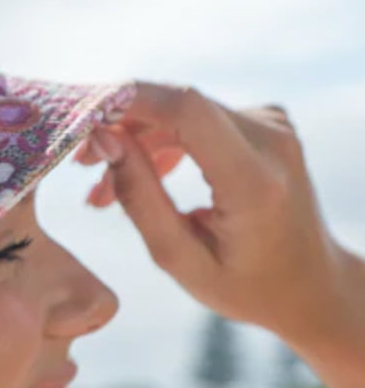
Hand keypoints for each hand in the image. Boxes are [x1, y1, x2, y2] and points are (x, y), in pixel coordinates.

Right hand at [74, 81, 350, 347]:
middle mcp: (271, 139)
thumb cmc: (243, 285)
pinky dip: (161, 143)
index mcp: (254, 181)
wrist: (309, 283)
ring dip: (136, 140)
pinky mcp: (265, 122)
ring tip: (100, 191)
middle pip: (179, 105)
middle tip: (78, 165)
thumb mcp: (180, 259)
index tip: (79, 119)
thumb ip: (141, 199)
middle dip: (121, 125)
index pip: (186, 111)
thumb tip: (104, 139)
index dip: (127, 103)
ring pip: (183, 111)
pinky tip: (137, 175)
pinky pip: (199, 119)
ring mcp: (272, 125)